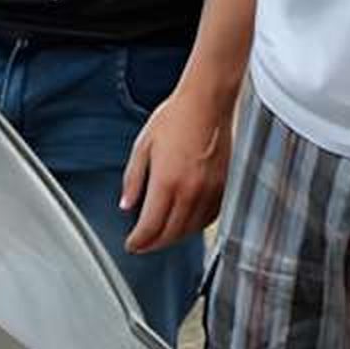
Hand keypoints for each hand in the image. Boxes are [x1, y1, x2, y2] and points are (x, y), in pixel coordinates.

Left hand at [120, 78, 234, 253]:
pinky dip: (194, 226)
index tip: (132, 244)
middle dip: (153, 244)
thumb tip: (126, 204)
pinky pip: (208, 219)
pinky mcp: (223, 188)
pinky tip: (185, 221)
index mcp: (166, 182)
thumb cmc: (175, 118)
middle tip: (143, 244)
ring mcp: (209, 192)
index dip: (138, 242)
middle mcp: (189, 192)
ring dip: (173, 237)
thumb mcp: (143, 145)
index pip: (151, 227)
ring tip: (161, 234)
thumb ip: (133, 179)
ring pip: (190, 231)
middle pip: (170, 234)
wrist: (207, 103)